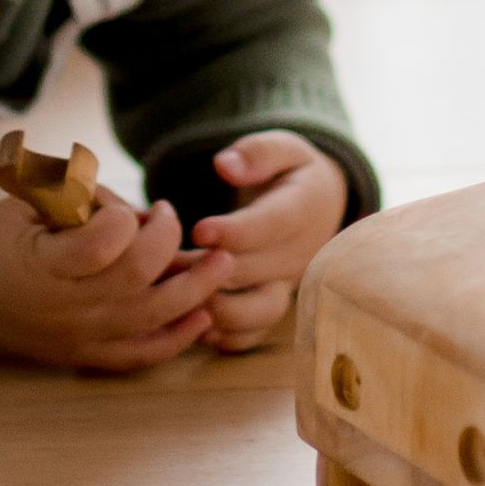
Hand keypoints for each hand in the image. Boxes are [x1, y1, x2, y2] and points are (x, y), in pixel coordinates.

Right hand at [0, 188, 231, 371]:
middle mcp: (62, 307)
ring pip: (148, 321)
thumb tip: (141, 211)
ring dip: (193, 292)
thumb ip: (81, 198)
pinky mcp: (82, 356)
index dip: (127, 218)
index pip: (103, 244)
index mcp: (42, 264)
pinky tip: (202, 318)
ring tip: (223, 265)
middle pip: (136, 281)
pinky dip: (174, 341)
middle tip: (181, 219)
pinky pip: (136, 357)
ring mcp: (75, 337)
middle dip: (170, 245)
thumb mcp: (25, 202)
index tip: (136, 204)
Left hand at [187, 130, 348, 352]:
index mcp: (305, 209)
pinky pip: (254, 334)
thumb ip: (258, 152)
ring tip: (176, 291)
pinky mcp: (273, 306)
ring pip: (260, 312)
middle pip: (257, 271)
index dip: (235, 232)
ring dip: (217, 308)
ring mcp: (287, 285)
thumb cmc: (290, 172)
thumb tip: (225, 165)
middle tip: (166, 262)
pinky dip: (225, 337)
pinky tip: (192, 323)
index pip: (273, 225)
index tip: (198, 231)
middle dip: (210, 269)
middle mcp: (300, 253)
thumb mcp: (284, 148)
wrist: (318, 207)